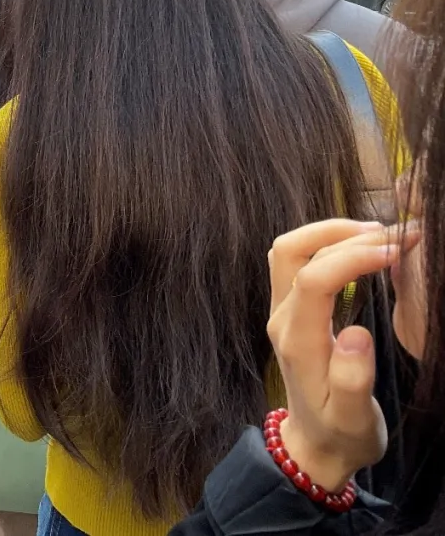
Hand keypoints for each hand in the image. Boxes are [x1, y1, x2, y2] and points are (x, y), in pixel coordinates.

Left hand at [266, 219, 420, 490]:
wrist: (315, 445)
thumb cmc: (341, 433)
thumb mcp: (353, 419)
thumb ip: (354, 380)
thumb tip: (357, 334)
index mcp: (297, 341)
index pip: (313, 279)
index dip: (352, 257)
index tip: (396, 252)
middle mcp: (282, 318)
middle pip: (291, 251)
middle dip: (341, 233)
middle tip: (395, 234)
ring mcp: (282, 311)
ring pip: (289, 250)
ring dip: (330, 233)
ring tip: (381, 234)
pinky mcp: (290, 310)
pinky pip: (298, 261)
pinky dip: (328, 244)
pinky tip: (363, 249)